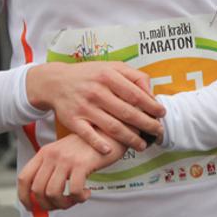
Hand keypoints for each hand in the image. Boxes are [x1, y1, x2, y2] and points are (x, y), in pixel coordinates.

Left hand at [17, 133, 124, 211]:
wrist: (108, 132)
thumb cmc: (87, 146)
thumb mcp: (63, 153)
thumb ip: (51, 169)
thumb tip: (43, 197)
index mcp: (44, 152)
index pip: (24, 178)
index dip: (24, 197)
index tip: (32, 207)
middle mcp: (52, 155)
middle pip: (37, 190)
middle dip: (48, 205)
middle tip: (62, 204)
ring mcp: (66, 159)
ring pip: (53, 194)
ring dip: (64, 203)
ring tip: (75, 199)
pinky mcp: (81, 164)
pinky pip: (73, 191)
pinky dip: (79, 198)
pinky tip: (86, 193)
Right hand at [26, 62, 164, 152]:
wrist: (56, 81)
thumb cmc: (89, 75)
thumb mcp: (111, 67)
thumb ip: (133, 76)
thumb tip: (151, 92)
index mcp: (108, 76)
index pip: (135, 94)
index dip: (151, 106)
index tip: (161, 114)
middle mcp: (96, 91)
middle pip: (127, 113)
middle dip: (146, 125)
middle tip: (157, 132)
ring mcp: (84, 107)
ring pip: (111, 126)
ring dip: (129, 138)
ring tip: (142, 144)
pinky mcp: (73, 120)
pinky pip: (88, 135)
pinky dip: (98, 143)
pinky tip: (110, 150)